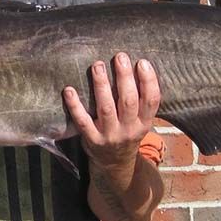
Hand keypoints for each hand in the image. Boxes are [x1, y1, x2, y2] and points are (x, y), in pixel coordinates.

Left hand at [63, 53, 160, 175]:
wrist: (114, 163)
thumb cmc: (127, 132)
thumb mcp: (140, 121)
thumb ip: (140, 100)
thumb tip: (134, 65)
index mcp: (144, 122)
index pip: (151, 100)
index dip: (148, 81)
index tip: (142, 62)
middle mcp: (129, 129)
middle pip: (128, 101)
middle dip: (124, 77)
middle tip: (119, 57)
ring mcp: (110, 135)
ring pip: (106, 108)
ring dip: (101, 85)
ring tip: (97, 66)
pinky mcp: (92, 140)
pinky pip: (82, 121)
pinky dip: (75, 105)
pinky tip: (69, 90)